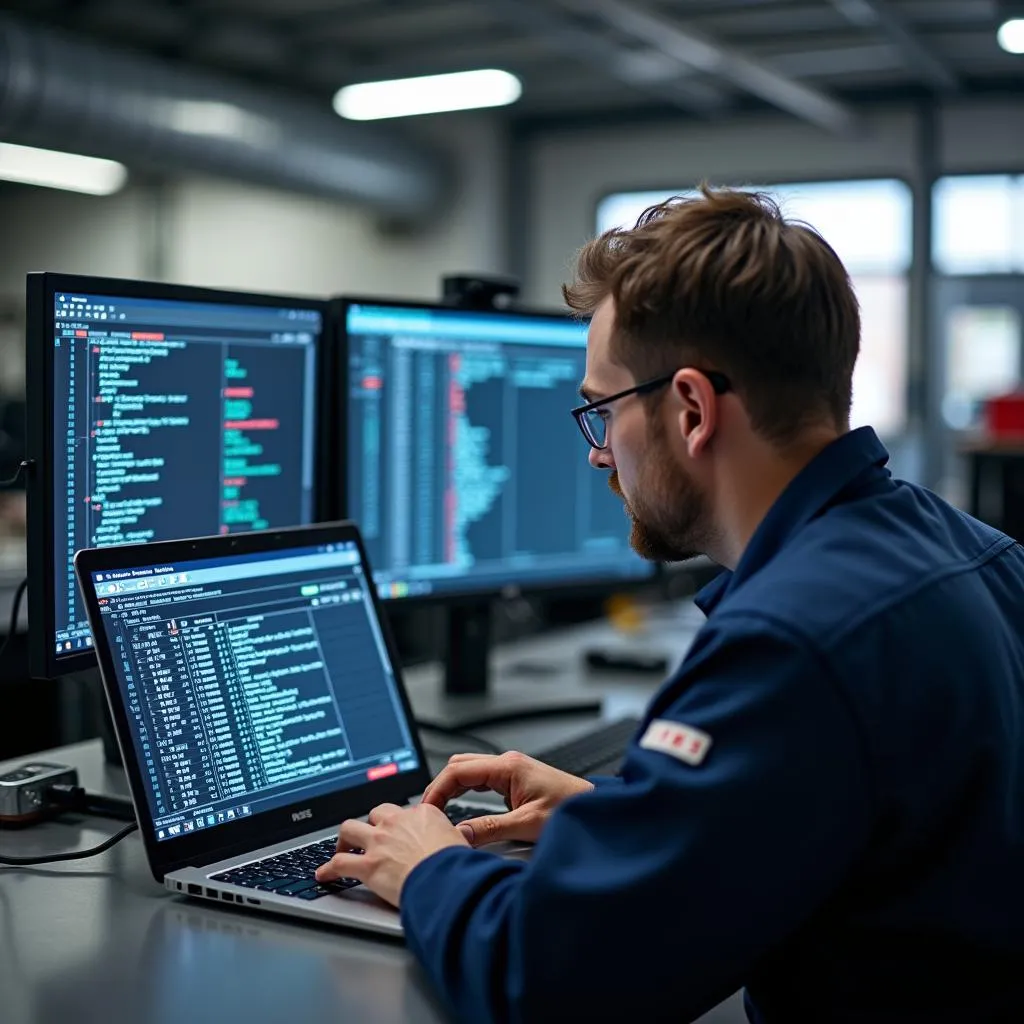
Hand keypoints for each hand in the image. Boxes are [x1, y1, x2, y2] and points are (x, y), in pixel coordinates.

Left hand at [315, 802, 467, 907]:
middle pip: (375, 813)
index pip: (404, 811)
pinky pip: (339, 863)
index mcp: (422, 814)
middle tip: (370, 837)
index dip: (400, 822)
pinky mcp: (368, 865)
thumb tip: (460, 837)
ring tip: (342, 848)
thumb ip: (454, 837)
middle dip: (371, 824)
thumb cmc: (457, 865)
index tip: (398, 831)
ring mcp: (380, 842)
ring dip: (344, 839)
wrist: (447, 880)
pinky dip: (328, 869)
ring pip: (350, 829)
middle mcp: (397, 822)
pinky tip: (324, 875)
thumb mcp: (461, 843)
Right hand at [421, 750, 593, 846]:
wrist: (596, 810)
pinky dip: (466, 791)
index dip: (436, 790)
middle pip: (460, 765)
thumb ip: (490, 829)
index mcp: (508, 767)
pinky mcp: (516, 779)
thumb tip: (460, 834)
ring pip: (469, 770)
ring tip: (439, 812)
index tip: (425, 810)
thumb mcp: (528, 825)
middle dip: (440, 787)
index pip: (457, 770)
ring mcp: (512, 769)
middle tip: (428, 812)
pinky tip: (461, 807)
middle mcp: (508, 763)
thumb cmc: (571, 810)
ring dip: (452, 788)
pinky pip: (481, 779)